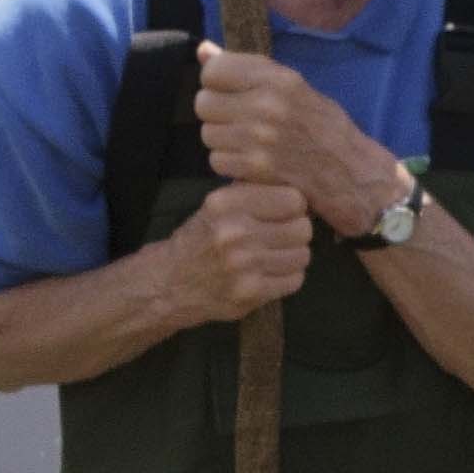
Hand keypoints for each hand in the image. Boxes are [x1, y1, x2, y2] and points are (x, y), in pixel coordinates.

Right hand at [162, 178, 314, 319]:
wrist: (171, 282)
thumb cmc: (203, 237)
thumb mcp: (219, 203)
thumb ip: (255, 188)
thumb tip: (299, 180)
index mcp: (226, 203)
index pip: (293, 199)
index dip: (293, 206)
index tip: (283, 212)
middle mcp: (234, 232)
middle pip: (302, 228)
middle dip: (296, 232)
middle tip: (281, 236)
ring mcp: (243, 265)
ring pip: (302, 255)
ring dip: (293, 256)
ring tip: (273, 255)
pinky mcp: (251, 292)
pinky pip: (295, 279)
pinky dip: (286, 277)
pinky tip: (268, 273)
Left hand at [196, 44, 406, 237]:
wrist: (353, 174)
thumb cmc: (324, 128)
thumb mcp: (294, 89)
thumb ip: (247, 70)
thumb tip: (203, 49)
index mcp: (279, 78)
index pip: (213, 70)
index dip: (217, 83)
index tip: (233, 94)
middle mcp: (268, 103)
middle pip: (204, 103)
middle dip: (218, 115)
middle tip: (241, 124)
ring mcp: (261, 137)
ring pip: (208, 134)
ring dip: (224, 142)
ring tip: (250, 144)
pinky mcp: (257, 167)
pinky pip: (218, 161)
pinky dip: (231, 165)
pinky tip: (253, 164)